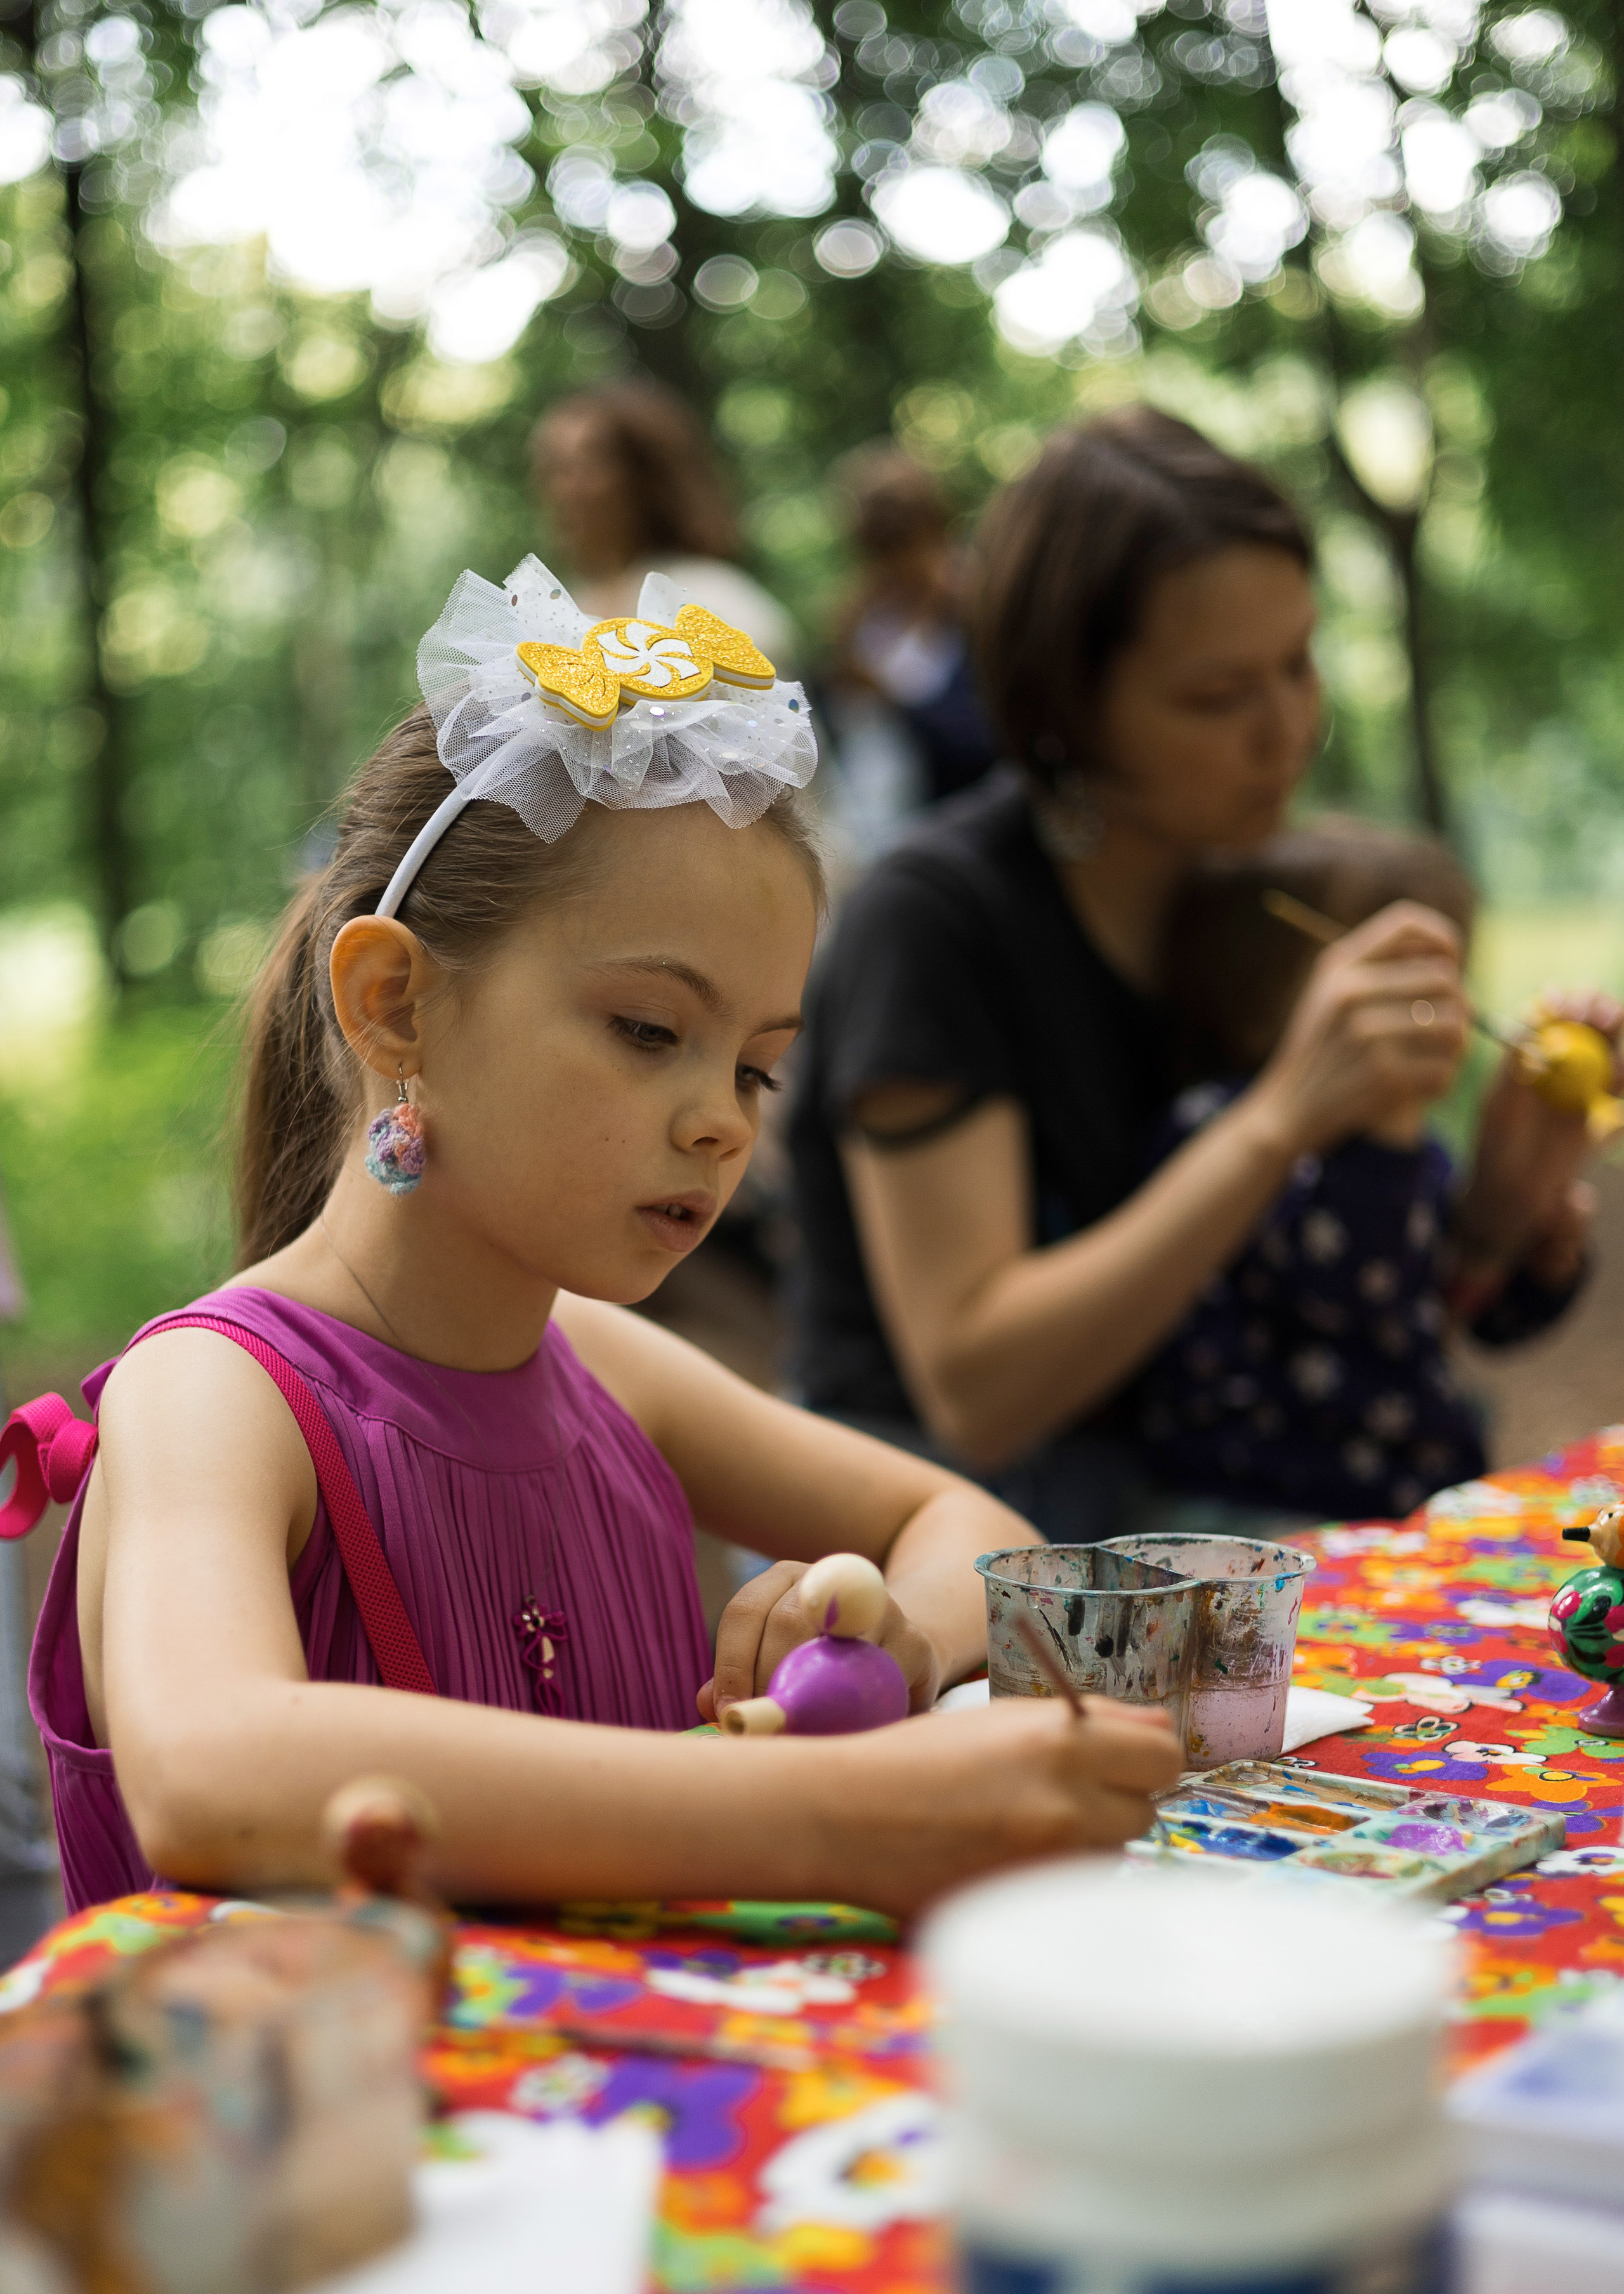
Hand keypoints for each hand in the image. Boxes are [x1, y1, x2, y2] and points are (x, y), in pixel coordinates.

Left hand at [696, 1559, 941, 1721]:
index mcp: (783, 1580)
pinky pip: (882, 1679)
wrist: (893, 1661)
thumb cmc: (819, 1670)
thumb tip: (710, 1705)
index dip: (732, 1664)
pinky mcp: (914, 1641)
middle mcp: (829, 1579)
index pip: (745, 1611)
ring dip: (817, 1699)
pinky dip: (862, 1708)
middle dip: (770, 1680)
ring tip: (805, 1731)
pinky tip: (850, 1727)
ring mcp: (877, 1605)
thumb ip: (739, 1683)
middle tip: (767, 1724)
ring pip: (837, 1652)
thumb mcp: (773, 1666)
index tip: (730, 1712)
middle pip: (787, 1621)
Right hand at [813, 1696, 1182, 1917]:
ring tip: (1021, 1829)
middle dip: (1114, 1802)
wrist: (847, 1818)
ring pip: (1111, 1856)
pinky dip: (1055, 1878)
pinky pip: (1073, 1891)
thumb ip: (1091, 1720)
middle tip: (1060, 1796)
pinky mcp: (1029, 1910)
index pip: (1163, 1756)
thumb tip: (1161, 1727)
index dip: (1142, 1757)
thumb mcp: (1006, 1718)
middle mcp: (1068, 1806)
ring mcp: (1050, 1865)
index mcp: (1063, 1743)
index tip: (1119, 1762)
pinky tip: (1007, 1862)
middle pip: (1144, 1811)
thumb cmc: (921, 1757)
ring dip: (1086, 1844)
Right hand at [1247, 902, 1468, 1156]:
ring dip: (1458, 1044)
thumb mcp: (1330, 993)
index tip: (1451, 962)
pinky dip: (1442, 1079)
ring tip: (1442, 1054)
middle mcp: (1352, 993)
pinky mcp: (1384, 1076)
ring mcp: (1368, 1035)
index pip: (1408, 923)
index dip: (1443, 938)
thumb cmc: (1322, 1046)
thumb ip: (1377, 966)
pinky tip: (1424, 1082)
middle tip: (1450, 1023)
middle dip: (1459, 1002)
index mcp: (1340, 966)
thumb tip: (1449, 958)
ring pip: (1454, 1024)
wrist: (1291, 1106)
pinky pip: (1445, 1068)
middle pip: (1444, 978)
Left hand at [1457, 991, 1621, 1273]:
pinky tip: (1618, 1073)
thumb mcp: (1499, 1106)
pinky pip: (1618, 1083)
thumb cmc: (1496, 1146)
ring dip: (1616, 1030)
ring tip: (1611, 1029)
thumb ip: (1515, 1071)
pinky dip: (1622, 1072)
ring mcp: (1581, 1083)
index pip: (1549, 1014)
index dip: (1559, 1001)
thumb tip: (1529, 1034)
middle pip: (1585, 1021)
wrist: (1512, 1190)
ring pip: (1608, 1045)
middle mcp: (1557, 1062)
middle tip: (1595, 1013)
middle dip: (1595, 1007)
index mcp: (1528, 1054)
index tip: (1560, 1001)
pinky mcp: (1599, 1107)